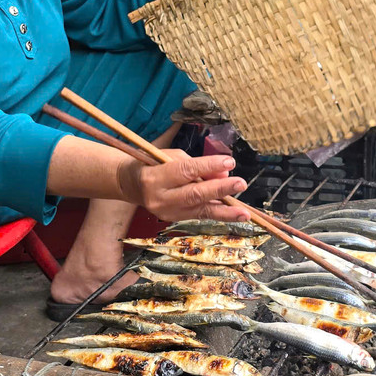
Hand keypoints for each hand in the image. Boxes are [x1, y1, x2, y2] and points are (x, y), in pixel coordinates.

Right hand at [117, 151, 249, 222]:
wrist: (130, 184)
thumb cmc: (151, 164)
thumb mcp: (170, 156)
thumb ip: (196, 164)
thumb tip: (224, 172)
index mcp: (154, 177)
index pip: (185, 171)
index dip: (208, 166)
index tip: (229, 161)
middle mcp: (160, 198)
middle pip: (194, 194)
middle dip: (220, 189)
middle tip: (240, 184)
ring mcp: (167, 213)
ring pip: (200, 211)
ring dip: (225, 211)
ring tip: (245, 212)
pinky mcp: (174, 219)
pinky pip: (200, 215)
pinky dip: (218, 214)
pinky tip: (235, 214)